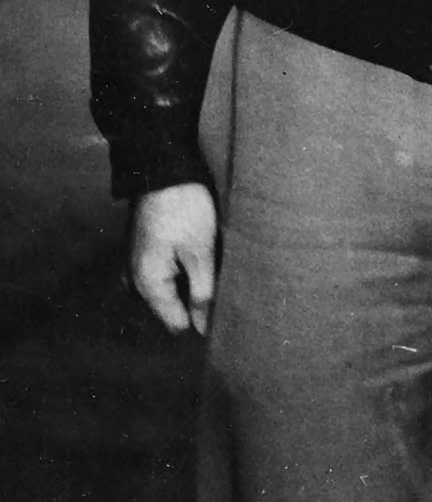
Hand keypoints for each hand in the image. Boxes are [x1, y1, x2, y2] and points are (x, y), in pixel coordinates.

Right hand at [128, 183, 218, 334]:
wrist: (163, 171)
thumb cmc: (185, 210)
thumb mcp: (200, 253)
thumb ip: (202, 293)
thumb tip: (202, 330)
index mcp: (147, 285)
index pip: (177, 323)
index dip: (203, 319)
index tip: (226, 305)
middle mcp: (135, 280)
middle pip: (172, 308)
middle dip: (197, 300)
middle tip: (221, 279)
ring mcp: (137, 266)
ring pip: (171, 290)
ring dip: (191, 283)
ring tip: (212, 264)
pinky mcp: (145, 252)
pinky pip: (165, 274)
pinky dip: (184, 270)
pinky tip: (199, 255)